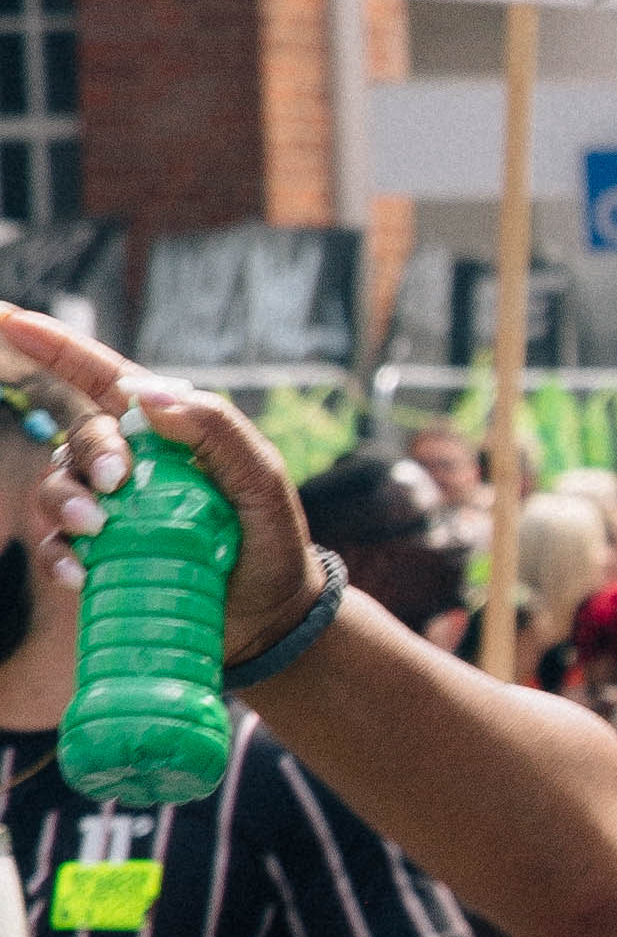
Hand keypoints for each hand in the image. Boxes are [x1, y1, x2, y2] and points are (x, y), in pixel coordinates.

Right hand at [0, 310, 320, 662]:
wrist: (271, 616)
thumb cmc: (270, 537)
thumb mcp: (261, 478)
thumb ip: (216, 428)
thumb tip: (144, 393)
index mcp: (164, 430)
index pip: (105, 379)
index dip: (57, 348)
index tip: (12, 321)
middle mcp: (127, 463)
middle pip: (79, 435)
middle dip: (89, 452)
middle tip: (114, 485)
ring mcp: (108, 510)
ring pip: (56, 485)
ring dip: (65, 501)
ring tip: (95, 529)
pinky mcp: (98, 558)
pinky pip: (57, 546)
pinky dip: (60, 556)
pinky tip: (80, 573)